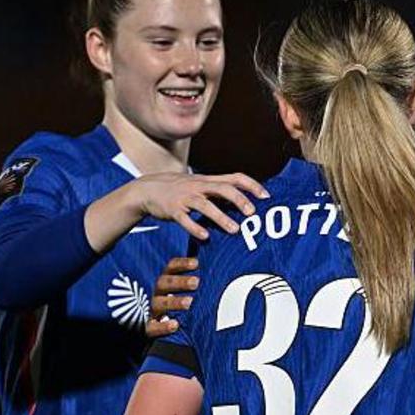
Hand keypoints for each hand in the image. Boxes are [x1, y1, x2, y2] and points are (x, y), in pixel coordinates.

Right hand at [129, 172, 267, 239]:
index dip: (252, 185)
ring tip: (235, 230)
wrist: (148, 189)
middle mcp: (199, 186)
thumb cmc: (182, 189)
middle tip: (252, 213)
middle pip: (222, 188)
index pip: (235, 178)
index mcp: (209, 180)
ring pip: (204, 205)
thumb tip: (248, 202)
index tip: (266, 197)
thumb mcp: (202, 186)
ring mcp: (185, 197)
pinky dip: (194, 227)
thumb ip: (222, 192)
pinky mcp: (172, 209)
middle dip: (239, 200)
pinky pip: (183, 219)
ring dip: (221, 217)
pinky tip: (205, 236)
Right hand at [146, 257, 199, 337]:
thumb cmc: (184, 306)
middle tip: (196, 282)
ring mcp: (153, 310)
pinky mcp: (149, 328)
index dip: (182, 264)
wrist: (162, 330)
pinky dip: (162, 326)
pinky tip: (174, 325)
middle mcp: (158, 293)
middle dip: (180, 282)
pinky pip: (151, 327)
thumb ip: (201, 279)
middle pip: (164, 283)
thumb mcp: (190, 291)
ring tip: (189, 303)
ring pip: (158, 303)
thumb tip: (223, 260)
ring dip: (174, 302)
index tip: (196, 263)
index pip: (171, 268)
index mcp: (168, 281)